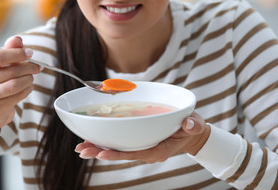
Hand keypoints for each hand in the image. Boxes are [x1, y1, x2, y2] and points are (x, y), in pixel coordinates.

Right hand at [0, 36, 41, 130]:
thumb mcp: (0, 63)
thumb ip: (9, 50)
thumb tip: (17, 39)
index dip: (18, 54)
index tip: (30, 53)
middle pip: (11, 71)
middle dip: (29, 67)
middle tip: (38, 66)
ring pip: (15, 84)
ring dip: (29, 79)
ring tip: (31, 76)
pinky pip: (19, 95)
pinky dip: (28, 89)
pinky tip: (28, 86)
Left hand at [75, 112, 210, 162]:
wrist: (191, 134)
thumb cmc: (192, 128)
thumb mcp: (196, 125)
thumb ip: (194, 125)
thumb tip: (191, 124)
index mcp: (159, 149)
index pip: (136, 153)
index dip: (119, 154)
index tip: (102, 153)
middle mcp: (148, 151)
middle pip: (122, 153)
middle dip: (101, 152)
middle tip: (81, 150)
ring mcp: (143, 147)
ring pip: (119, 149)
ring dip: (100, 148)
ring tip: (81, 147)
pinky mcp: (140, 141)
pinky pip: (122, 143)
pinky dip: (108, 141)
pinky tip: (95, 139)